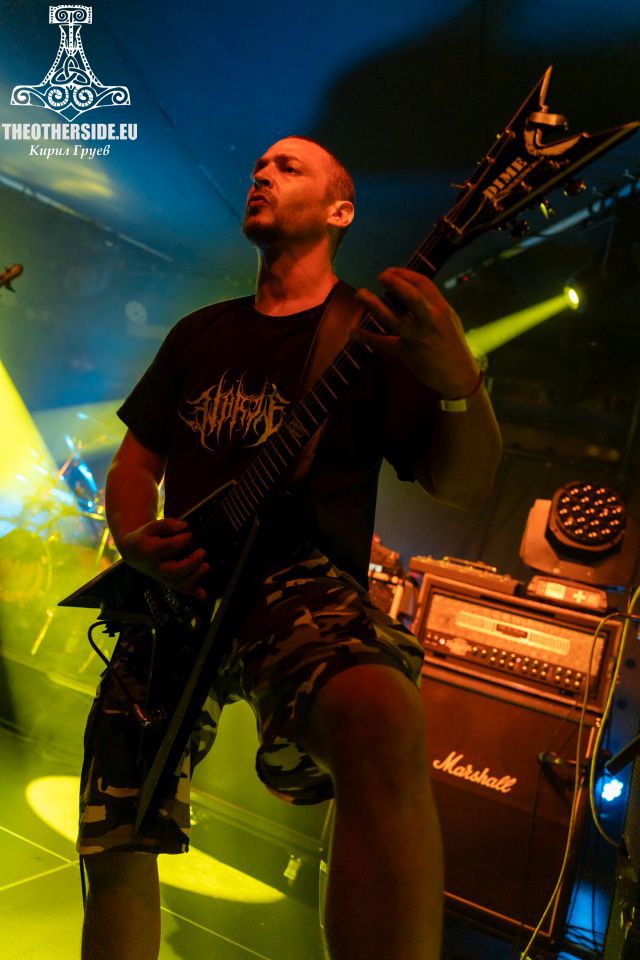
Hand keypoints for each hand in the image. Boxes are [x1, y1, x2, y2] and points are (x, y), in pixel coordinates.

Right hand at [119, 518, 208, 599]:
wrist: (132, 552)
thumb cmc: (145, 537)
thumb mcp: (151, 526)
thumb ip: (167, 524)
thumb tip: (185, 526)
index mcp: (149, 552)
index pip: (167, 548)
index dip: (181, 541)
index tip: (189, 534)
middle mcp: (155, 567)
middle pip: (174, 570)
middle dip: (191, 563)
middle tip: (202, 551)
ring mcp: (161, 577)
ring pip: (178, 583)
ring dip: (194, 577)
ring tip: (206, 566)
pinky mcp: (167, 581)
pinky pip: (179, 589)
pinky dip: (192, 593)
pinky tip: (203, 595)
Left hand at [353, 267, 480, 398]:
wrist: (459, 375)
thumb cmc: (452, 345)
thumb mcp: (448, 319)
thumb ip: (431, 305)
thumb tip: (411, 290)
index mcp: (441, 308)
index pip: (422, 283)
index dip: (404, 274)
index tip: (390, 272)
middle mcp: (430, 320)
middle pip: (410, 296)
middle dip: (393, 282)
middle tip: (380, 276)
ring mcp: (418, 337)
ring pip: (392, 318)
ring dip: (373, 305)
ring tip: (360, 294)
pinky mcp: (407, 353)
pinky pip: (383, 343)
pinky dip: (367, 337)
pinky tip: (353, 332)